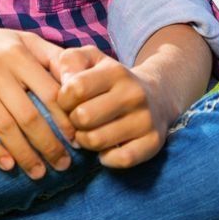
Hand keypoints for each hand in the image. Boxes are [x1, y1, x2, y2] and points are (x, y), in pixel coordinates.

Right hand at [0, 20, 78, 179]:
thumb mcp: (22, 41)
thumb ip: (52, 57)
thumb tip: (83, 80)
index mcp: (18, 53)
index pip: (50, 93)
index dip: (66, 121)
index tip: (78, 142)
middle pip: (29, 115)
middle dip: (49, 145)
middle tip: (63, 166)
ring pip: (4, 126)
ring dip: (25, 155)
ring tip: (39, 173)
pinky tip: (8, 166)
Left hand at [53, 44, 171, 168]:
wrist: (156, 95)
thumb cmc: (111, 79)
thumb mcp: (91, 59)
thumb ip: (71, 61)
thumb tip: (63, 81)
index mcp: (116, 72)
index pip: (76, 88)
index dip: (62, 99)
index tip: (67, 102)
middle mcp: (134, 94)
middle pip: (84, 117)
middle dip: (72, 121)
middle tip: (77, 120)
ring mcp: (146, 119)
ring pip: (97, 140)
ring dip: (85, 141)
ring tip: (88, 133)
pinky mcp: (153, 142)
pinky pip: (122, 159)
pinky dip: (107, 158)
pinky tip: (105, 149)